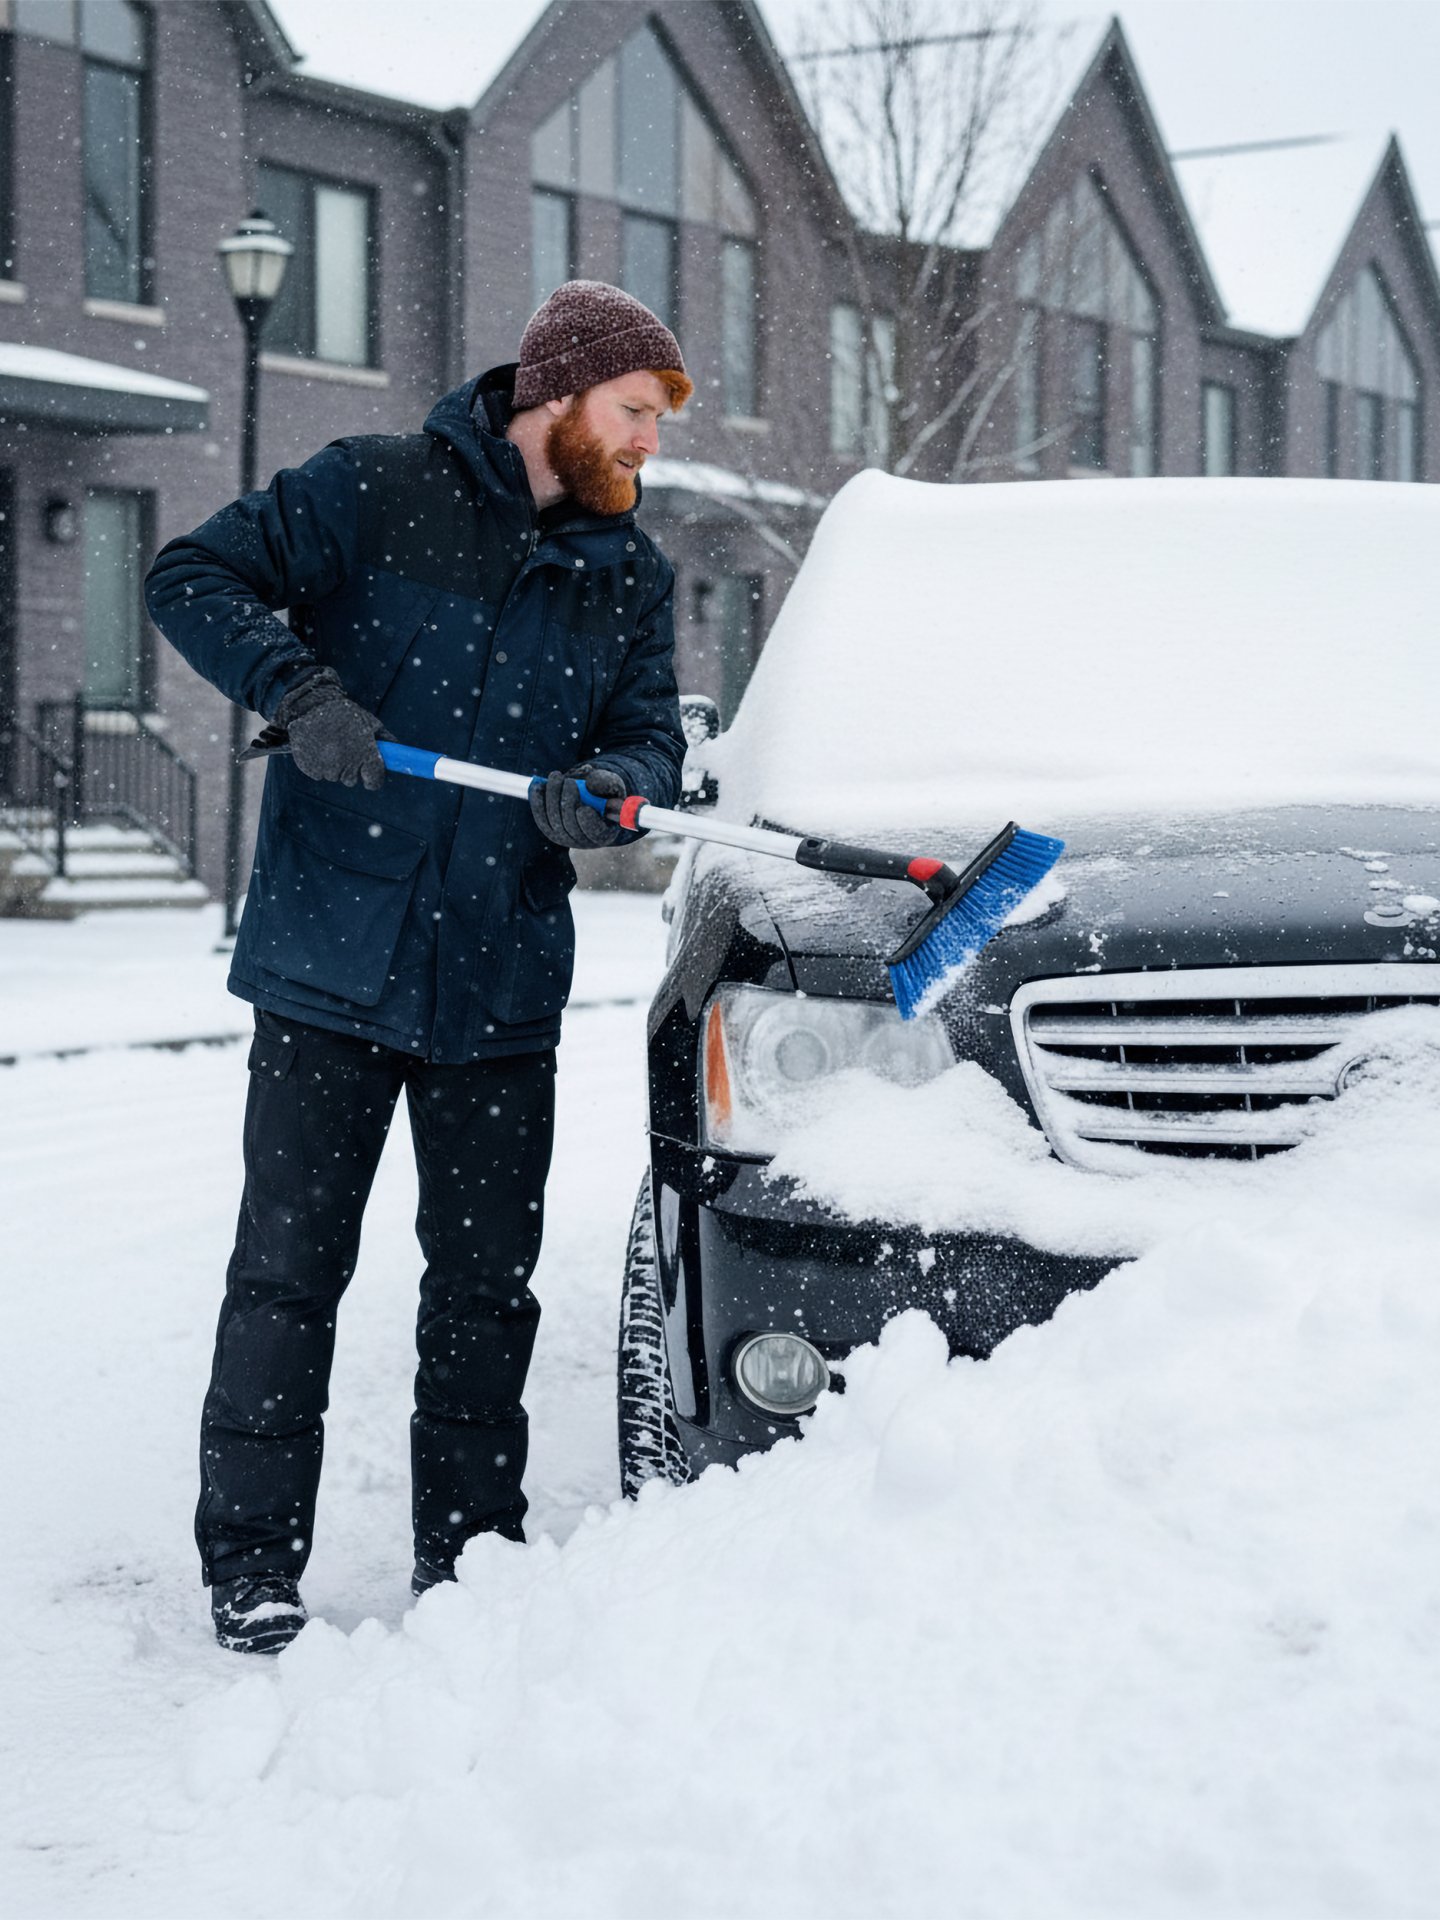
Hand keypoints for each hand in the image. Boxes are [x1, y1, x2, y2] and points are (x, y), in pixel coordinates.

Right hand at [275, 668, 388, 789]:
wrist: (310, 705)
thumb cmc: (344, 714)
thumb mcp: (369, 722)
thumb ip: (386, 740)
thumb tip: (400, 753)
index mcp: (365, 753)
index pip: (374, 781)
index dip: (373, 779)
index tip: (369, 776)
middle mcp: (346, 763)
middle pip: (352, 780)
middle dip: (350, 768)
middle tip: (344, 748)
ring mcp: (326, 767)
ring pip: (334, 776)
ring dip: (333, 765)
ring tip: (329, 743)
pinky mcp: (310, 768)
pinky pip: (318, 773)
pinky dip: (317, 764)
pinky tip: (316, 746)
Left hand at [529, 763, 626, 848]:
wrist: (587, 795)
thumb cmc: (604, 791)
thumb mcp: (611, 785)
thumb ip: (606, 783)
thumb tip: (590, 784)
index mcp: (604, 833)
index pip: (595, 832)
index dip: (588, 823)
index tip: (584, 808)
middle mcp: (583, 841)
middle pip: (571, 826)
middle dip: (568, 803)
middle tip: (569, 782)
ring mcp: (564, 838)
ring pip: (554, 820)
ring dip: (553, 796)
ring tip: (557, 776)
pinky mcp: (549, 830)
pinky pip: (540, 817)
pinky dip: (538, 801)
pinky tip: (538, 785)